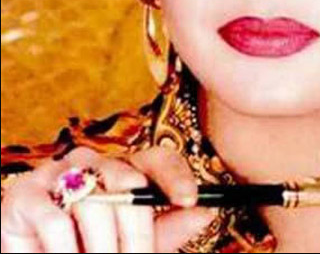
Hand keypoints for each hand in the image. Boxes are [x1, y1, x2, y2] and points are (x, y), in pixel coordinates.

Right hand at [1, 145, 217, 252]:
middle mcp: (93, 162)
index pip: (156, 160)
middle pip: (129, 182)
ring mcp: (58, 173)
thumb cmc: (86, 249)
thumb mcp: (131, 242)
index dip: (175, 176)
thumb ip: (167, 227)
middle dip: (138, 234)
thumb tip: (208, 211)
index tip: (191, 199)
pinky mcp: (26, 194)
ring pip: (95, 204)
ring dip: (101, 249)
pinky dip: (66, 253)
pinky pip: (57, 222)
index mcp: (122, 169)